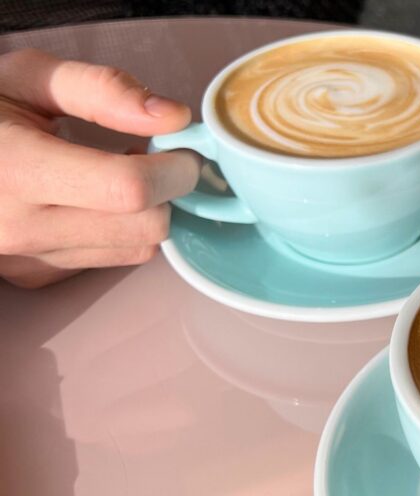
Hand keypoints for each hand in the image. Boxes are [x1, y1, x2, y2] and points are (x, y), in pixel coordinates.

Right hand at [0, 49, 199, 287]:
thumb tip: (175, 117)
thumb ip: (104, 90)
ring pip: (135, 249)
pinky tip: (94, 198)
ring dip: (147, 212)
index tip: (182, 149)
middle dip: (167, 192)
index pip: (128, 189)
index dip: (174, 168)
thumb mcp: (30, 77)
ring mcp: (26, 258)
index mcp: (13, 167)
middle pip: (144, 228)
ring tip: (117, 172)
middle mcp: (18, 225)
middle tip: (154, 157)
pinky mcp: (35, 275)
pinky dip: (119, 230)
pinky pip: (109, 259)